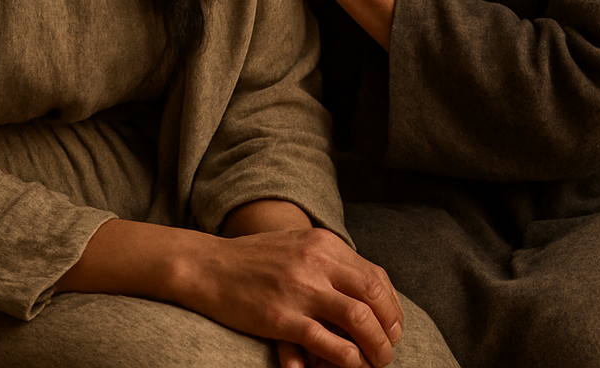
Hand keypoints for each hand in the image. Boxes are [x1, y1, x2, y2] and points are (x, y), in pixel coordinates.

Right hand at [57, 215, 401, 366]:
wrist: (207, 266)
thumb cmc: (251, 259)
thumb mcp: (296, 245)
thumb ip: (328, 260)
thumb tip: (361, 285)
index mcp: (325, 244)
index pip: (376, 275)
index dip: (391, 306)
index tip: (393, 326)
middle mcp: (318, 262)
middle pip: (375, 296)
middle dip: (390, 327)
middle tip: (390, 348)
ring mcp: (300, 289)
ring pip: (359, 319)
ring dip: (376, 345)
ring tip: (377, 362)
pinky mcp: (282, 317)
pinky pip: (327, 342)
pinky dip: (347, 358)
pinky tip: (351, 367)